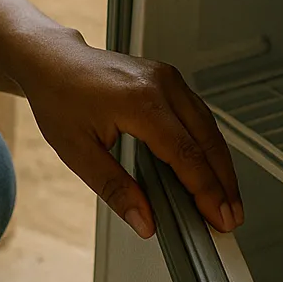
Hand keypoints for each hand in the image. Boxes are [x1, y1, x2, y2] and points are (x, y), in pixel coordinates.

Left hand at [17, 29, 243, 239]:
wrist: (51, 60)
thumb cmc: (58, 98)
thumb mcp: (77, 151)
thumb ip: (114, 188)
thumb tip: (145, 221)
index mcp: (139, 102)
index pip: (186, 154)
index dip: (207, 191)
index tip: (219, 219)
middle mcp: (161, 85)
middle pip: (207, 141)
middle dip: (223, 183)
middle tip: (231, 218)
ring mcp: (168, 78)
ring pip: (208, 126)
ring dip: (221, 164)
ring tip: (226, 200)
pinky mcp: (169, 78)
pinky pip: (198, 114)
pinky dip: (208, 144)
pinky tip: (210, 167)